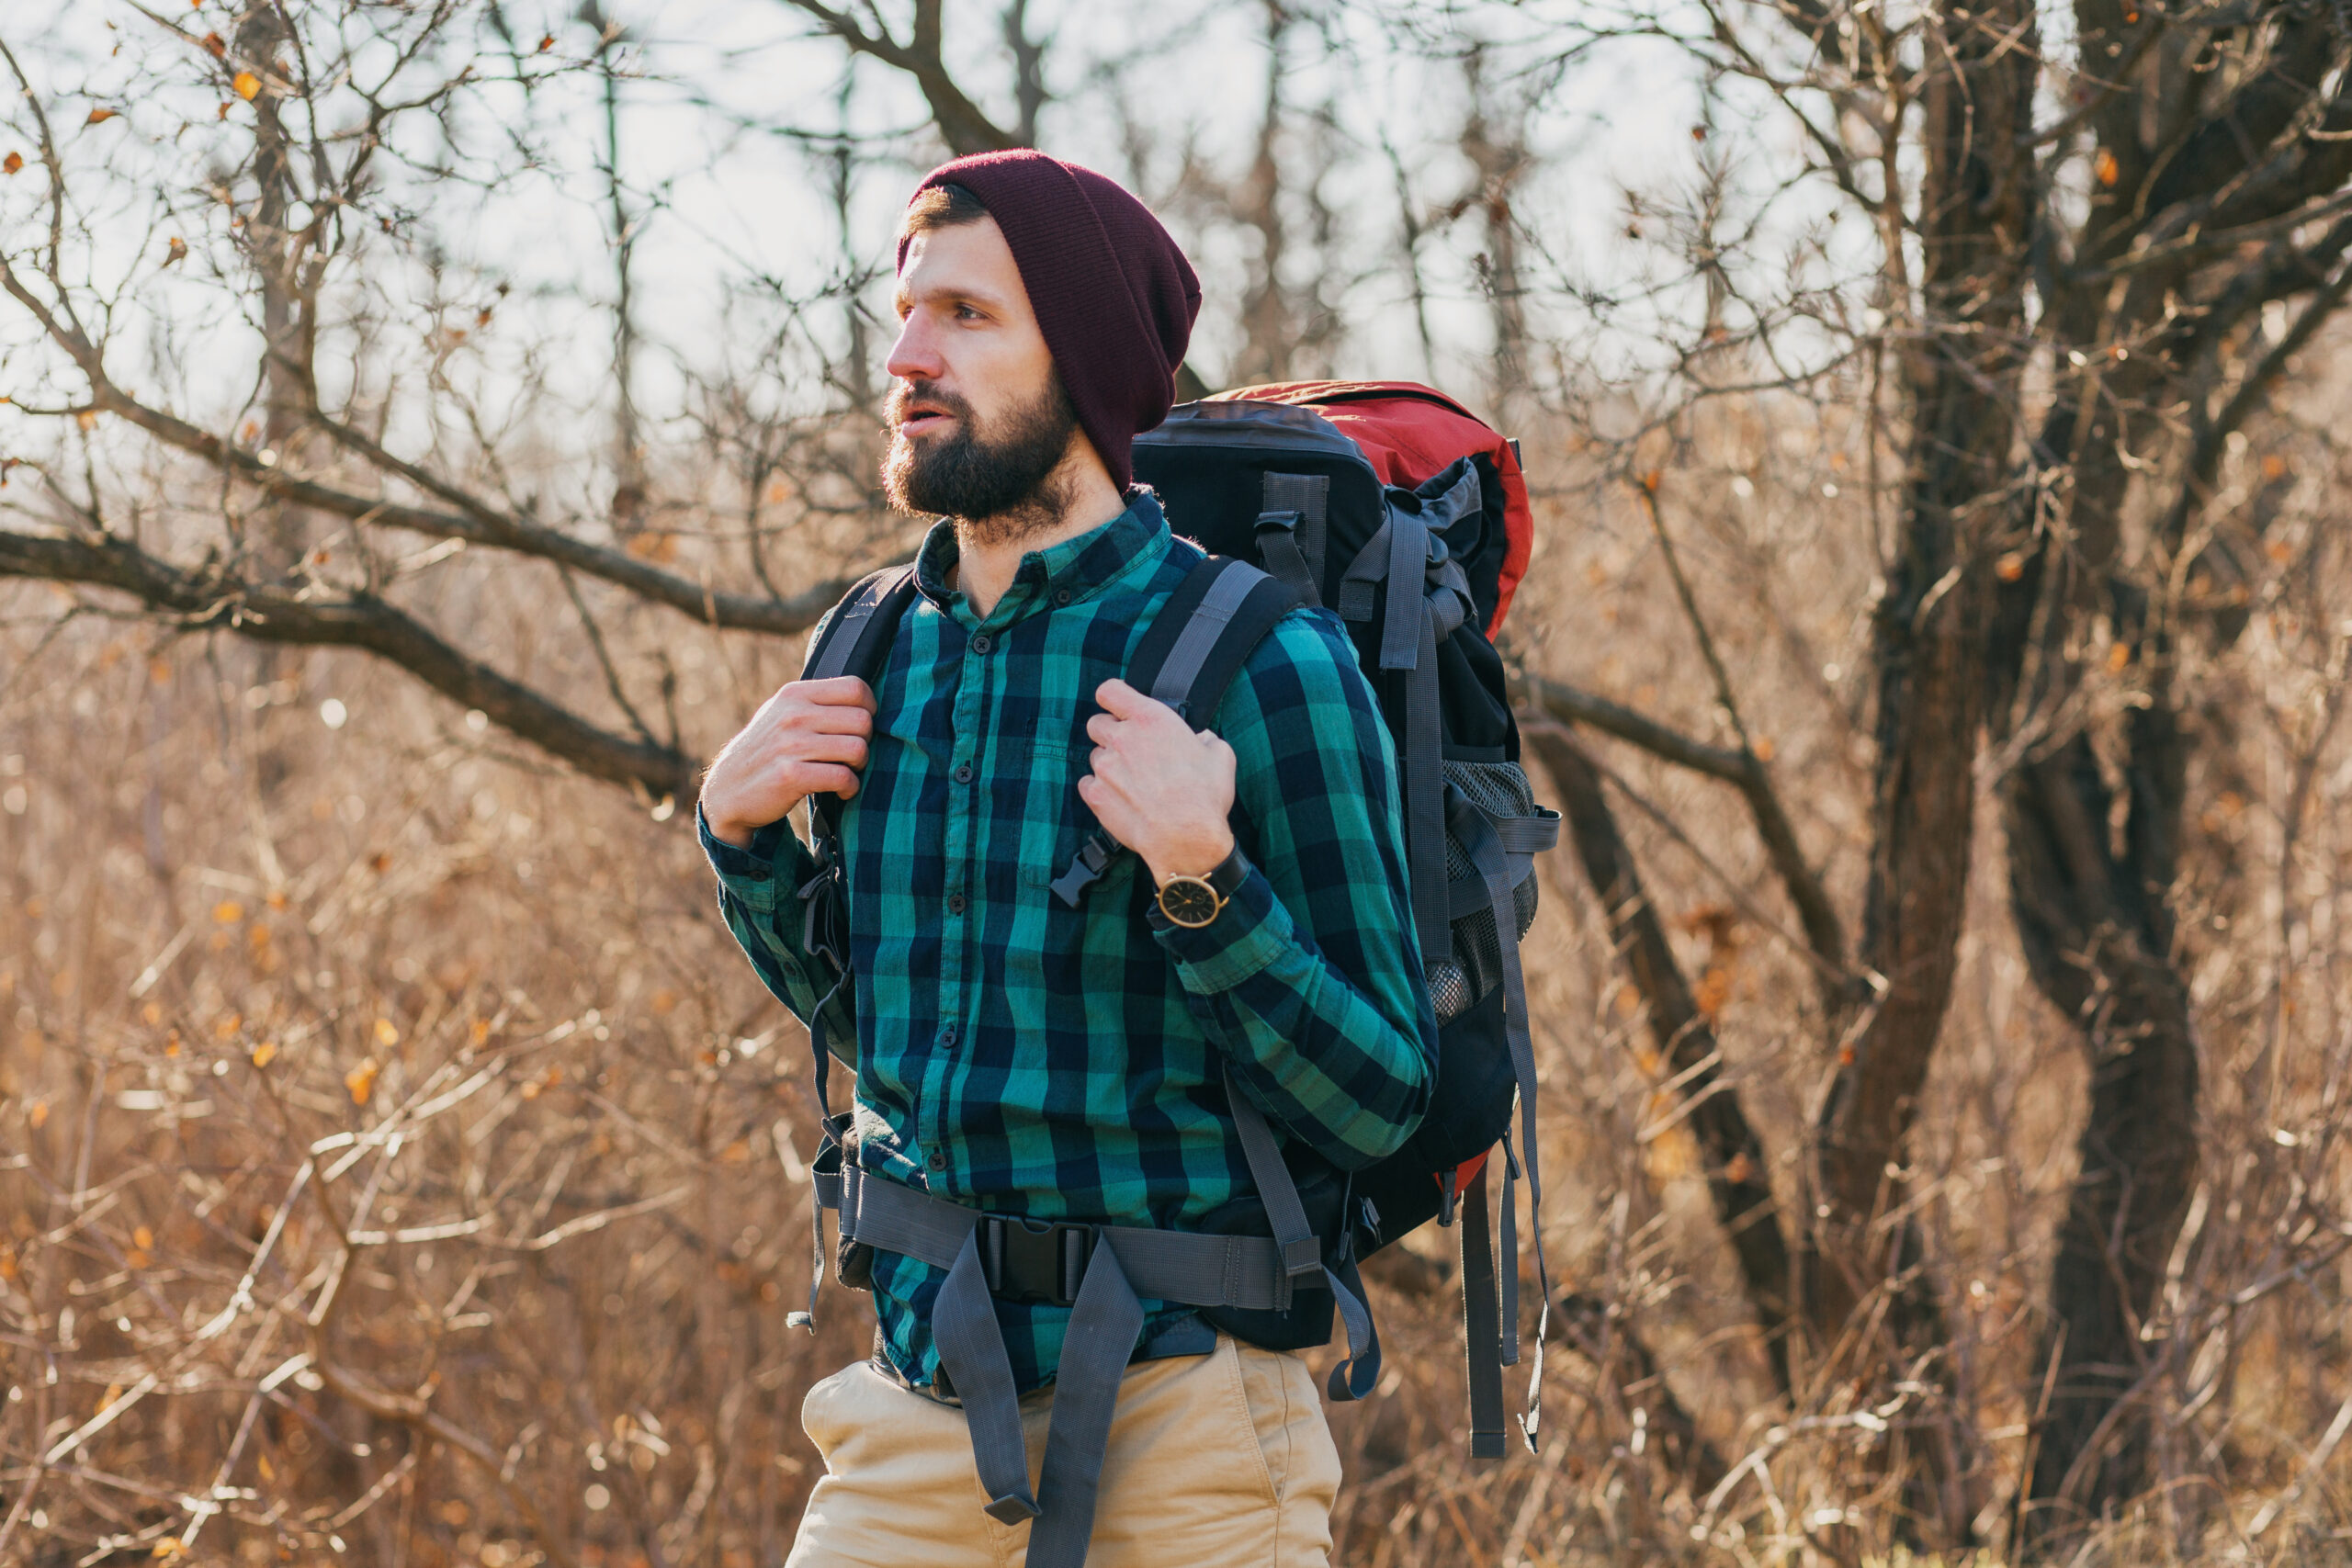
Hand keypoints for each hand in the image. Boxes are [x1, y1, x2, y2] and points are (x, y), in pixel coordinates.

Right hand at [700, 676, 876, 847]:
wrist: (728, 789)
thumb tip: (865, 698)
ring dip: (860, 766)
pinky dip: (850, 788)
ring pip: (857, 749)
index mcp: (794, 694)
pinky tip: (842, 791)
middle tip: (852, 756)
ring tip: (847, 772)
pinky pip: (843, 777)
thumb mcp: (782, 713)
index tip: (859, 728)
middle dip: (866, 741)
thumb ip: (816, 702)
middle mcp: (792, 714)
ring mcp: (790, 744)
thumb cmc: (767, 751)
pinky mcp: (790, 776)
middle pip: (862, 721)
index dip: (869, 709)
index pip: (855, 688)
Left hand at [1077, 678, 1236, 885]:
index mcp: (1151, 719)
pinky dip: (1100, 788)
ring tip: (1132, 780)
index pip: (1110, 691)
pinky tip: (1121, 798)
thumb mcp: (1220, 755)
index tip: (1120, 706)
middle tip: (1130, 748)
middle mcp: (1122, 738)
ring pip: (1095, 755)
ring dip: (1108, 763)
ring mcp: (1105, 767)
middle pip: (1097, 723)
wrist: (1185, 838)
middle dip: (1110, 732)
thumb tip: (1201, 739)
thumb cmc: (1204, 797)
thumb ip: (1204, 739)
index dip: (1113, 697)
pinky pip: (1088, 784)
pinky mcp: (1096, 794)